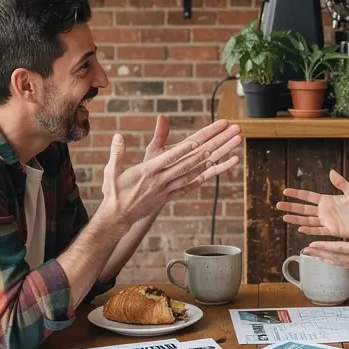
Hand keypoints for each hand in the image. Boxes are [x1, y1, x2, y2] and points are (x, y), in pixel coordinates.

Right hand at [101, 119, 241, 225]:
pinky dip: (211, 173)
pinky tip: (225, 164)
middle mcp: (164, 179)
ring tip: (236, 144)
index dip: (195, 142)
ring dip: (219, 156)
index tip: (210, 131)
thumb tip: (118, 136)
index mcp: (150, 170)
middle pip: (195, 158)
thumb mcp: (112, 170)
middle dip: (216, 143)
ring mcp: (171, 188)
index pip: (177, 153)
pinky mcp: (173, 195)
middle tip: (233, 129)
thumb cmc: (114, 192)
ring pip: (200, 169)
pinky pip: (196, 182)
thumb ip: (117, 153)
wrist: (119, 218)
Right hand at [277, 169, 348, 237]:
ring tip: (284, 217)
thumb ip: (341, 183)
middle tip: (278, 205)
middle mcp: (324, 211)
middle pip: (304, 209)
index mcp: (328, 200)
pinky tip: (299, 228)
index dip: (297, 194)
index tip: (285, 191)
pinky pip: (318, 230)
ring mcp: (327, 221)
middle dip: (291, 206)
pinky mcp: (332, 231)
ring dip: (296, 219)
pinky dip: (309, 230)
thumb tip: (331, 171)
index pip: (308, 196)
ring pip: (307, 220)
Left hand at [303, 228, 348, 276]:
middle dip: (319, 253)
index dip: (325, 246)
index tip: (312, 245)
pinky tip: (332, 262)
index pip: (339, 248)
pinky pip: (345, 265)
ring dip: (325, 259)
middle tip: (305, 251)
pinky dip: (336, 263)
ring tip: (313, 257)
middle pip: (334, 256)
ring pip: (338, 262)